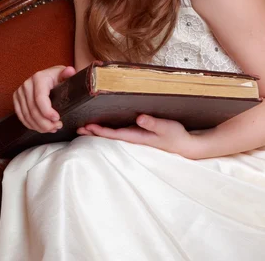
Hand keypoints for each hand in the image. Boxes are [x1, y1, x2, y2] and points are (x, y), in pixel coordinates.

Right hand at [13, 65, 75, 132]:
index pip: (40, 99)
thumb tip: (70, 71)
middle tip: (57, 127)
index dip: (47, 112)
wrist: (48, 76)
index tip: (57, 119)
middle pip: (33, 110)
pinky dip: (31, 125)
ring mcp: (20, 93)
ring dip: (39, 126)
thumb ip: (68, 74)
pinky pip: (22, 117)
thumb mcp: (65, 74)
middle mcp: (27, 85)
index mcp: (39, 78)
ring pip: (27, 116)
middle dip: (45, 123)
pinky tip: (41, 128)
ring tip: (52, 129)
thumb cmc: (58, 76)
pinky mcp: (17, 100)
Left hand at [77, 115, 198, 158]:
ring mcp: (137, 137)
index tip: (87, 127)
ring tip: (85, 128)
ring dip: (100, 131)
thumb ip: (153, 123)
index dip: (101, 131)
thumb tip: (140, 118)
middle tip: (78, 127)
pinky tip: (105, 125)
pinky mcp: (140, 135)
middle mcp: (135, 138)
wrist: (185, 146)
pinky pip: (121, 132)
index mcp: (138, 137)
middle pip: (110, 136)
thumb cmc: (176, 136)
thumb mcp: (167, 127)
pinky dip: (110, 129)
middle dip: (94, 132)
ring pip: (114, 135)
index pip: (115, 134)